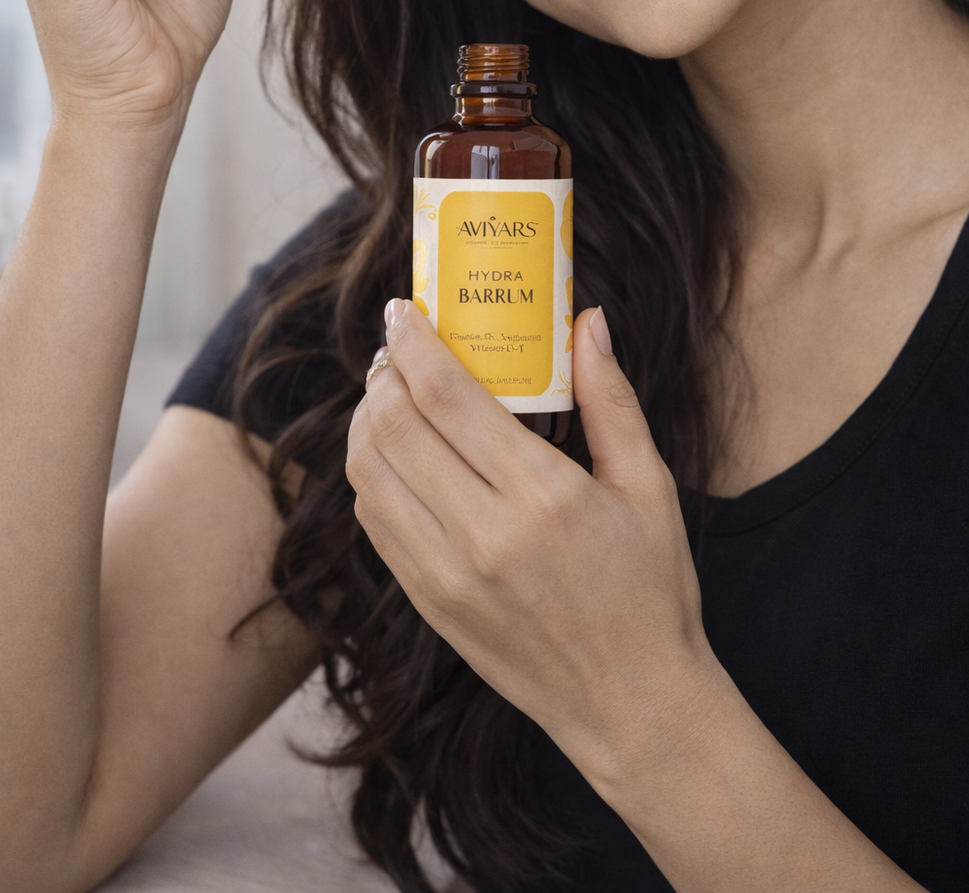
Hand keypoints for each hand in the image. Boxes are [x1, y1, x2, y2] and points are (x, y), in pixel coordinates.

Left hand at [346, 301, 715, 782]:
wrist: (633, 706)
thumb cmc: (651, 590)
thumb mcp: (650, 487)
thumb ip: (611, 400)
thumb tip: (588, 321)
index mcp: (543, 496)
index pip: (447, 398)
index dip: (414, 344)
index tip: (403, 310)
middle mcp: (484, 535)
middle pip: (395, 428)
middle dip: (384, 374)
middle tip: (399, 347)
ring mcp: (447, 576)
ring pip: (369, 474)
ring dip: (367, 420)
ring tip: (389, 394)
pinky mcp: (429, 604)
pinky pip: (374, 523)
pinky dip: (370, 474)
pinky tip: (391, 452)